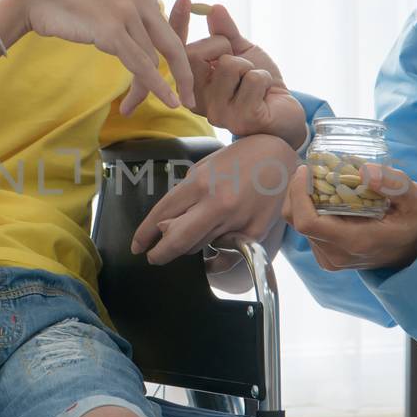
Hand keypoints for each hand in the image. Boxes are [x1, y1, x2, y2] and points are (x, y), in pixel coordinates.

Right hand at [2, 0, 228, 113]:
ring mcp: (128, 12)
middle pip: (173, 41)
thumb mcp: (103, 3)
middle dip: (187, 71)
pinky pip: (142, 65)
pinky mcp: (114, 31)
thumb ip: (125, 16)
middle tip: (195, 93)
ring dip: (159, 85)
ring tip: (167, 104)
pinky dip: (157, 85)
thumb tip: (136, 43)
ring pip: (156, 58)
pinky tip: (169, 99)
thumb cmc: (64, 1)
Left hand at [130, 134, 300, 264]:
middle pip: (177, 240)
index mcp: (200, 183)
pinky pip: (225, 256)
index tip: (138, 246)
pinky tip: (209, 259)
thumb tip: (165, 227)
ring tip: (192, 237)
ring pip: (200, 247)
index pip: (162, 214)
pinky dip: (214, 261)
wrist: (279, 156)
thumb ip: (185, 197)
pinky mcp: (254, 234)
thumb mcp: (204, 168)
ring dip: (189, 247)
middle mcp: (217, 203)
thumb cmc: (238, 160)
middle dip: (160, 253)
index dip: (145, 234)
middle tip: (154, 257)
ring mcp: (237, 220)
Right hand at [190, 4, 306, 146]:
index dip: (177, 25)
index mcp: (193, 83)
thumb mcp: (243, 52)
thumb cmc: (260, 86)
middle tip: (240, 60)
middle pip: (195, 53)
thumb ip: (226, 33)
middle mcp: (197, 100)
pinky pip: (253, 80)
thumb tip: (214, 8)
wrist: (285, 114)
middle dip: (223, 45)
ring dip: (250, 67)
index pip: (177, 52)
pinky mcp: (240, 120)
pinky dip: (265, 79)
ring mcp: (217, 113)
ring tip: (254, 82)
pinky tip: (265, 95)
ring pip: (229, 65)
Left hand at [283, 162, 416, 271]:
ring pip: (299, 224)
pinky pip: (307, 229)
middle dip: (298, 191)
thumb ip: (394, 183)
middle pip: (297, 221)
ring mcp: (331, 258)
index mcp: (355, 241)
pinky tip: (324, 195)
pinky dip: (309, 208)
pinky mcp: (328, 256)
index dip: (298, 193)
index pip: (307, 222)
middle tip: (311, 168)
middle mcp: (337, 255)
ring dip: (303, 198)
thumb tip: (365, 171)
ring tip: (318, 179)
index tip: (306, 170)